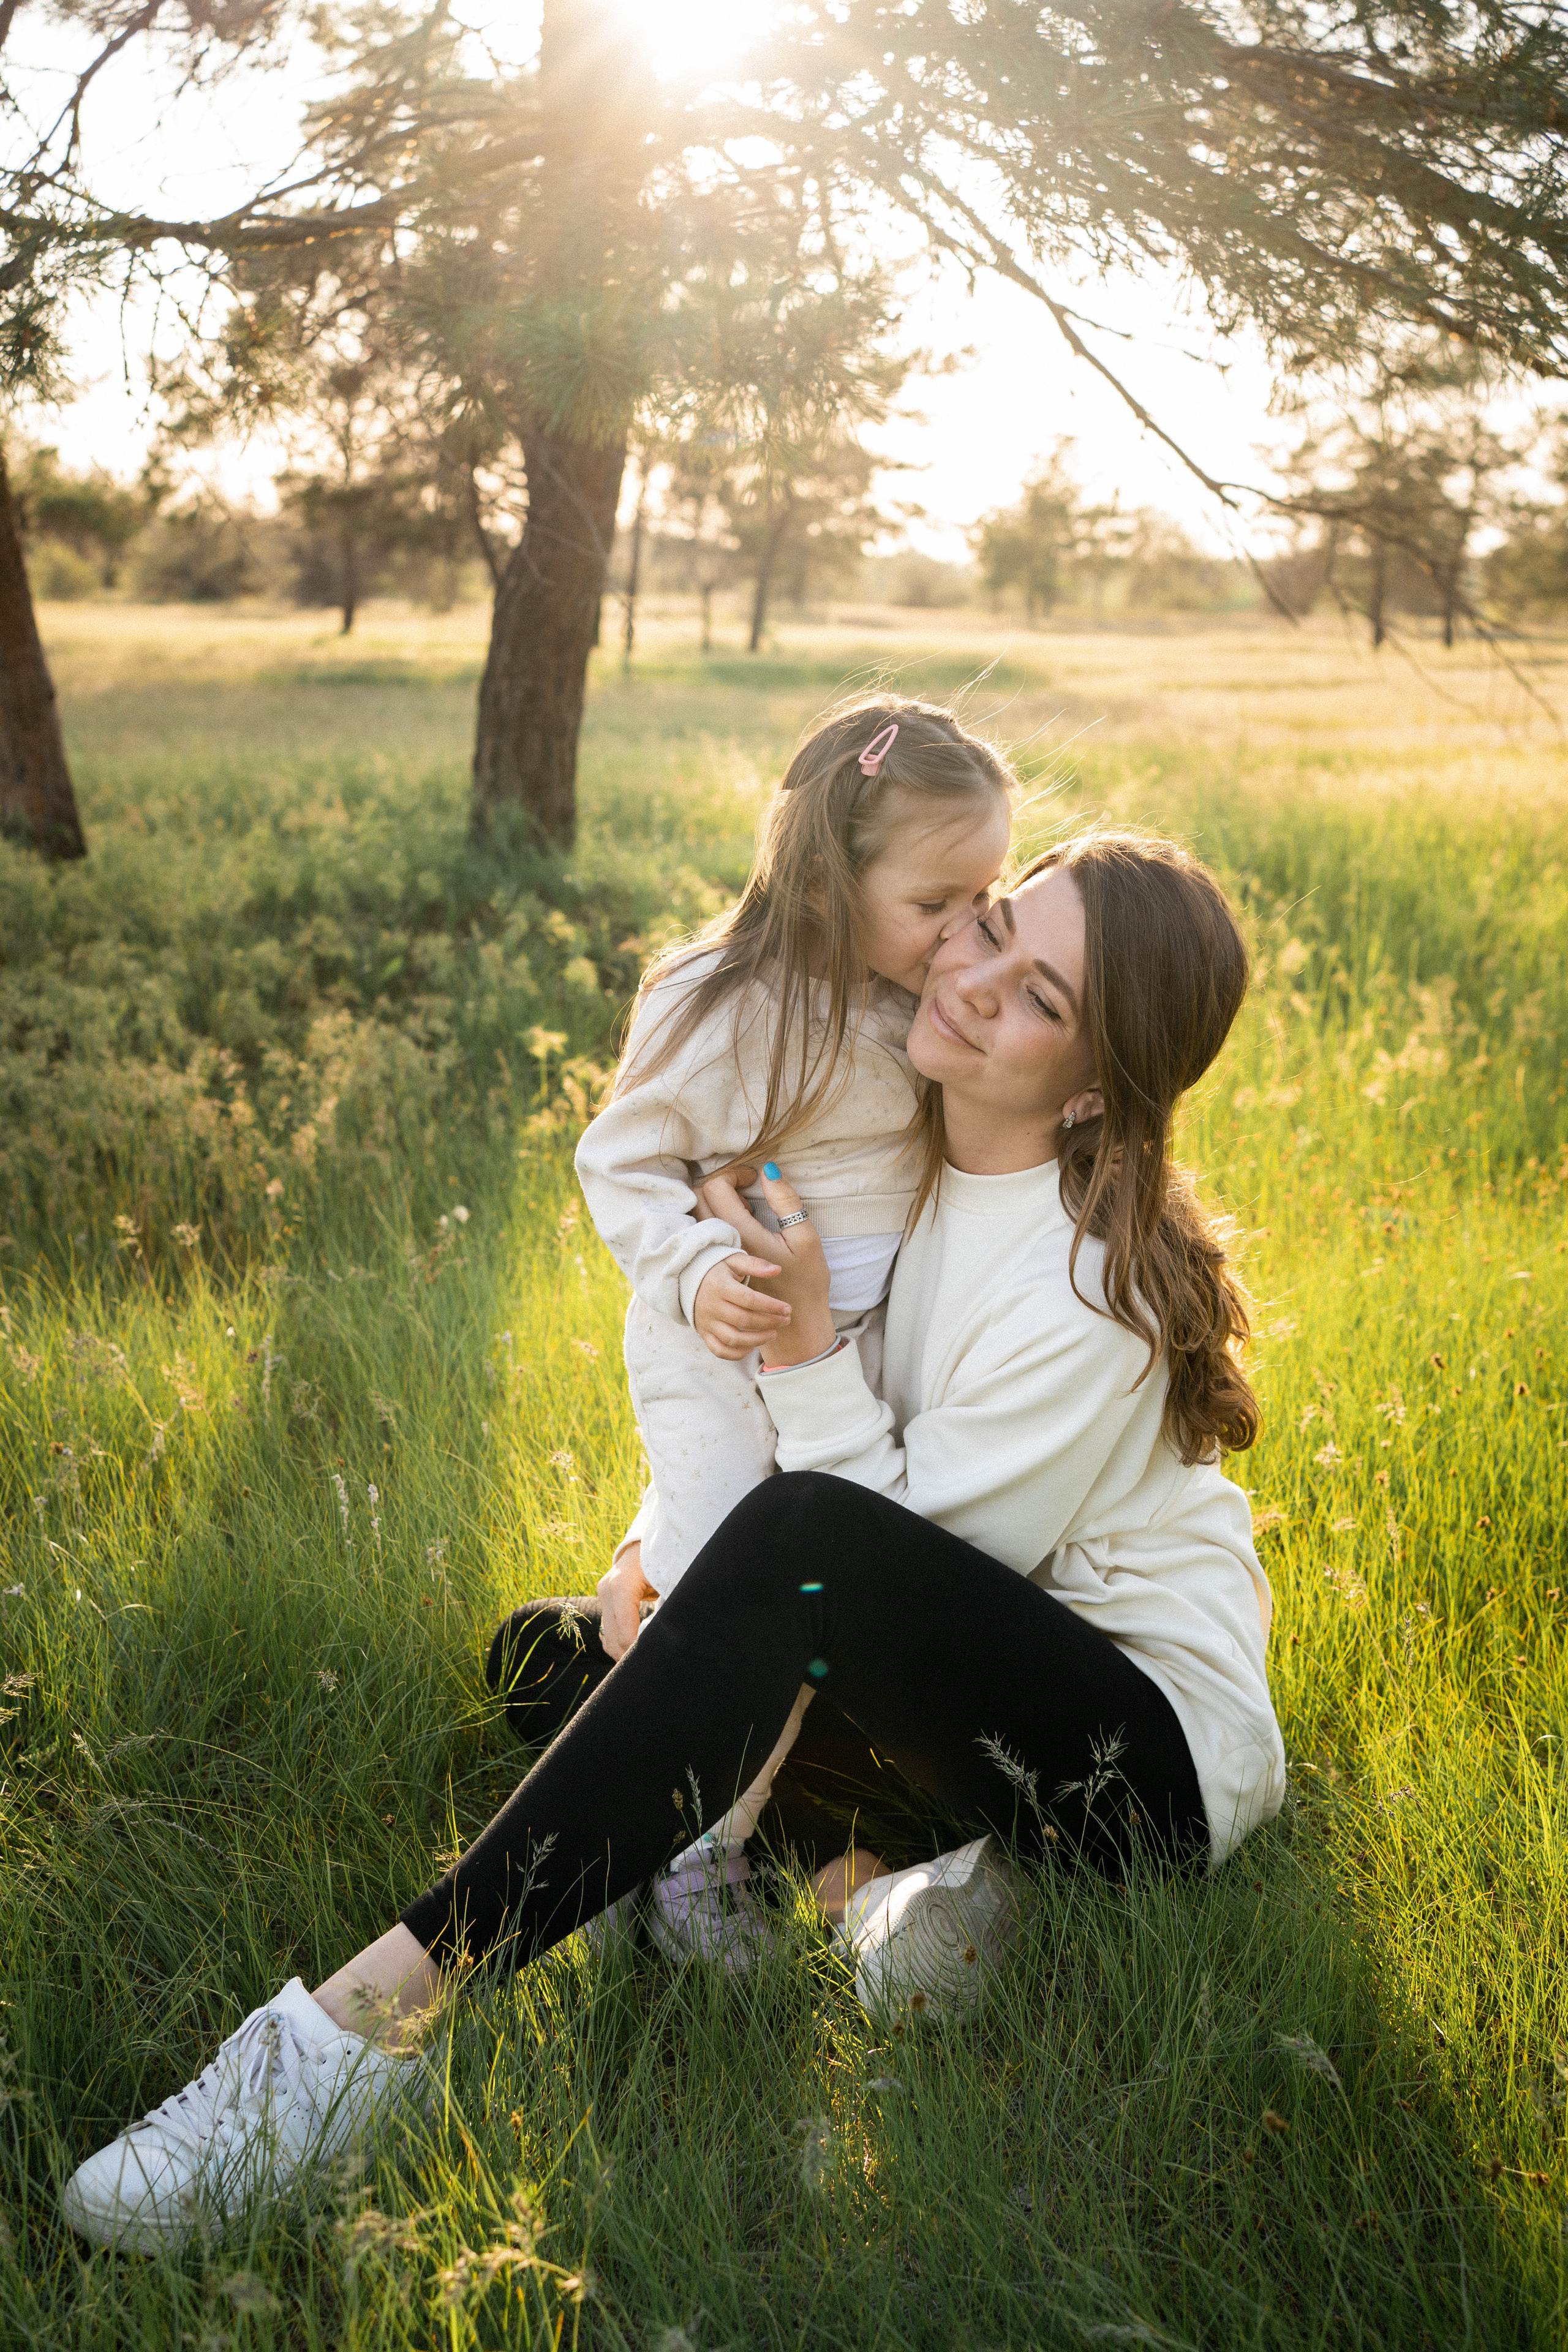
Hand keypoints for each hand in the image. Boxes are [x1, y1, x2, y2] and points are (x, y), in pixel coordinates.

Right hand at [597, 1541, 655, 1661]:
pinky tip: (637, 1649)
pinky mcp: (605, 1598)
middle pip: (614, 1639)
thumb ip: (665, 1610)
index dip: (639, 1650)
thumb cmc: (665, 1558)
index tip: (658, 1659)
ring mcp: (603, 1594)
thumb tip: (664, 1640)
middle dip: (632, 1656)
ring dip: (625, 1653)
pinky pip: (608, 1631)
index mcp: (621, 1586)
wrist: (651, 1538)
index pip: (625, 1632)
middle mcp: (606, 1590)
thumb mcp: (670, 1581)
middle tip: (655, 1665)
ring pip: (609, 1639)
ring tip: (647, 1660)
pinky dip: (620, 1644)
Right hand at [693, 1252, 793, 1360]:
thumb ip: (755, 1264)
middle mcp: (712, 1306)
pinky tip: (751, 1346)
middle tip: (786, 1320)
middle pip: (744, 1320)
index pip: (749, 1299)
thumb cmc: (718, 1270)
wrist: (689, 1280)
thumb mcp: (734, 1261)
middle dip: (769, 1322)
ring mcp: (707, 1322)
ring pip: (733, 1339)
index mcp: (720, 1286)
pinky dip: (736, 1353)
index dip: (771, 1306)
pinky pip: (719, 1350)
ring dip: (757, 1340)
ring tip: (774, 1334)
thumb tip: (777, 1270)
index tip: (788, 1309)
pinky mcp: (704, 1334)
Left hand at [696, 1163, 834, 1369]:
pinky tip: (742, 1228)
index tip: (755, 1178)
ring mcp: (717, 1257)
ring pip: (700, 1216)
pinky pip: (705, 1233)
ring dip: (718, 1203)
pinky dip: (718, 1221)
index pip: (717, 1188)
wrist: (796, 1324)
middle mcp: (722, 1245)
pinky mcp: (719, 1266)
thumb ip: (786, 1201)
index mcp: (743, 1234)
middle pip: (701, 1198)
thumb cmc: (807, 1282)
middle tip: (748, 1190)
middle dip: (722, 1184)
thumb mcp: (805, 1239)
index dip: (735, 1173)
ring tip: (746, 1209)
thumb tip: (768, 1170)